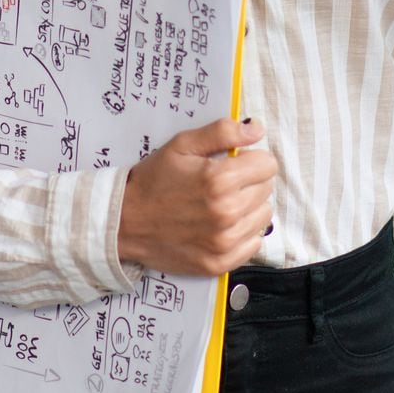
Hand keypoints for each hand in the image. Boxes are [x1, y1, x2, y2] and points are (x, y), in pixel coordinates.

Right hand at [117, 117, 276, 276]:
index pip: (268, 165)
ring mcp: (224, 242)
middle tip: (224, 183)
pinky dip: (244, 232)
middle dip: (250, 181)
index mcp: (219, 180)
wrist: (126, 222)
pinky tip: (223, 225)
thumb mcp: (182, 145)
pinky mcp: (220, 263)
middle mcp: (226, 213)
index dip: (252, 159)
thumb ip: (222, 132)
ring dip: (249, 207)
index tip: (235, 162)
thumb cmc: (154, 180)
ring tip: (222, 204)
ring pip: (263, 215)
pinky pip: (254, 243)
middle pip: (266, 189)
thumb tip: (257, 129)